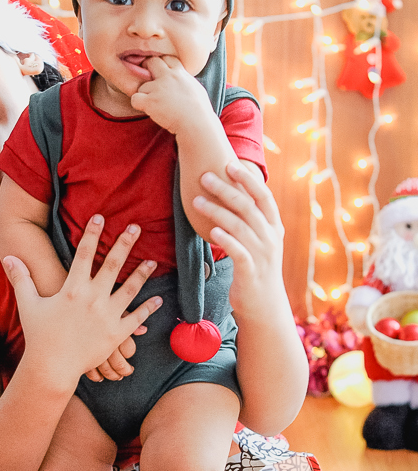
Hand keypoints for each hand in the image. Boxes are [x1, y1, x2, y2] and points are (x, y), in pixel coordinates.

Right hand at [3, 216, 161, 391]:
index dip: (92, 233)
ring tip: (153, 260)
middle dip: (124, 243)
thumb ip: (21, 278)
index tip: (100, 217)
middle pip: (112, 264)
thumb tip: (8, 256)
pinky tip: (158, 299)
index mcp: (72, 289)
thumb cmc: (39, 336)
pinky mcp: (116, 334)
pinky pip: (136, 318)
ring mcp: (107, 316)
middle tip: (135, 227)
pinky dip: (148, 308)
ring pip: (130, 289)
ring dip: (142, 273)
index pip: (84, 254)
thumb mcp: (28, 304)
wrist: (51, 367)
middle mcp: (92, 299)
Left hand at [129, 55, 215, 135]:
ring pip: (141, 86)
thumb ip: (185, 82)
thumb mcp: (195, 88)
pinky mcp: (150, 101)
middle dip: (147, 71)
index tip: (161, 74)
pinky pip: (135, 98)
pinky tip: (147, 109)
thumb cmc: (199, 110)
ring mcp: (158, 88)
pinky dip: (138, 104)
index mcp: (180, 73)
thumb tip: (182, 82)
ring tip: (155, 105)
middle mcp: (167, 77)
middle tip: (150, 85)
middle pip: (151, 62)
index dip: (162, 64)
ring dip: (145, 95)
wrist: (196, 122)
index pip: (167, 58)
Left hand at [192, 161, 285, 320]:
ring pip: (239, 226)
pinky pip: (238, 251)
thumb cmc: (255, 269)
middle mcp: (270, 237)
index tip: (230, 164)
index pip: (263, 196)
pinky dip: (225, 239)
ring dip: (217, 211)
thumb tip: (233, 195)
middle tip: (204, 177)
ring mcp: (262, 254)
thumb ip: (249, 221)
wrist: (264, 306)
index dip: (247, 179)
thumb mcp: (258, 242)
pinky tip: (212, 230)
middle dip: (225, 189)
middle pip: (247, 207)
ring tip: (196, 201)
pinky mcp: (250, 271)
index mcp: (273, 227)